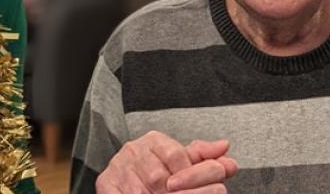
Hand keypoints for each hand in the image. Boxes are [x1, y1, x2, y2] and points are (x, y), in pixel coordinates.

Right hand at [95, 131, 238, 193]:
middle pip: (159, 176)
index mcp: (154, 140)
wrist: (123, 175)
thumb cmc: (158, 167)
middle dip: (183, 193)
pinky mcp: (105, 184)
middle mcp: (133, 151)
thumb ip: (203, 157)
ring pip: (141, 190)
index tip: (215, 187)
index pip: (176, 155)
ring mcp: (118, 169)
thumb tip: (225, 147)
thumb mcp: (182, 160)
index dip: (194, 174)